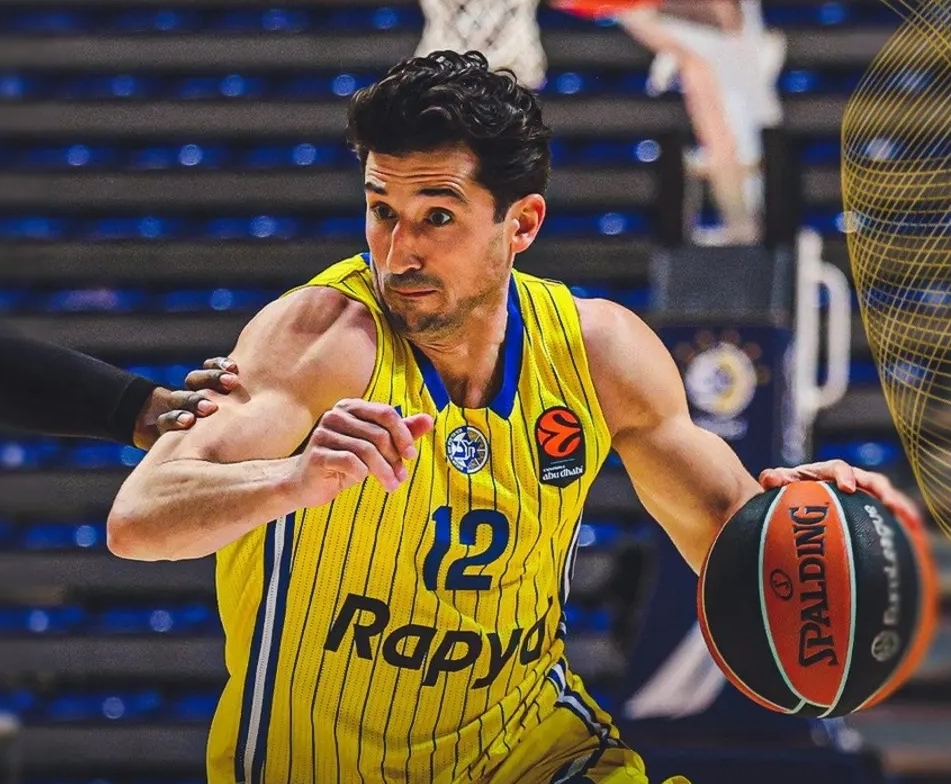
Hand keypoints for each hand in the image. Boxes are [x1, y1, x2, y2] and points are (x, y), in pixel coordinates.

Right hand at [132, 357, 239, 449]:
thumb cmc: (206, 430)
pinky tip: (188, 422)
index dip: (219, 365)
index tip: (233, 367)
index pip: (210, 368)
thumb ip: (233, 406)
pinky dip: (176, 420)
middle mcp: (188, 396)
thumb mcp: (220, 416)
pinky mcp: (164, 426)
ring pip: (182, 397)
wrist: (156, 433)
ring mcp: (174, 409)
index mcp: (204, 388)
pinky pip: (166, 420)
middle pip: (197, 379)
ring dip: (195, 400)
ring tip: (210, 407)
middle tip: (232, 382)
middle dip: (214, 378)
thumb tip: (281, 404)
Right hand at [293, 399, 434, 506]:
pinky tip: (361, 480)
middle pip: (379, 434)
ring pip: (367, 450)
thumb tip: (429, 420)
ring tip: (391, 484)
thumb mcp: (375, 448)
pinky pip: (351, 463)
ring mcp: (324, 433)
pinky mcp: (317, 454)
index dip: (404, 435)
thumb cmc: (343, 463)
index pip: (386, 414)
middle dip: (394, 458)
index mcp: (351, 407)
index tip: (411, 455)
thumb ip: (400, 432)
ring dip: (384, 471)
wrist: (305, 484)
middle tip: (400, 476)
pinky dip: (362, 474)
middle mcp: (335, 415)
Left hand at [759, 459, 923, 530]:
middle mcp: (846, 478)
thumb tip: (770, 478)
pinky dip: (901, 518)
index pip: (837, 467)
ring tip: (908, 518)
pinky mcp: (868, 507)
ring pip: (883, 494)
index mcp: (824, 471)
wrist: (793, 497)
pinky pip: (887, 512)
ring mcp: (860, 492)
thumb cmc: (786, 490)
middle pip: (869, 479)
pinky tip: (912, 533)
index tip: (847, 487)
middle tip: (887, 502)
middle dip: (880, 489)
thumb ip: (773, 478)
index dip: (844, 474)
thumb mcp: (777, 484)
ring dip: (897, 503)